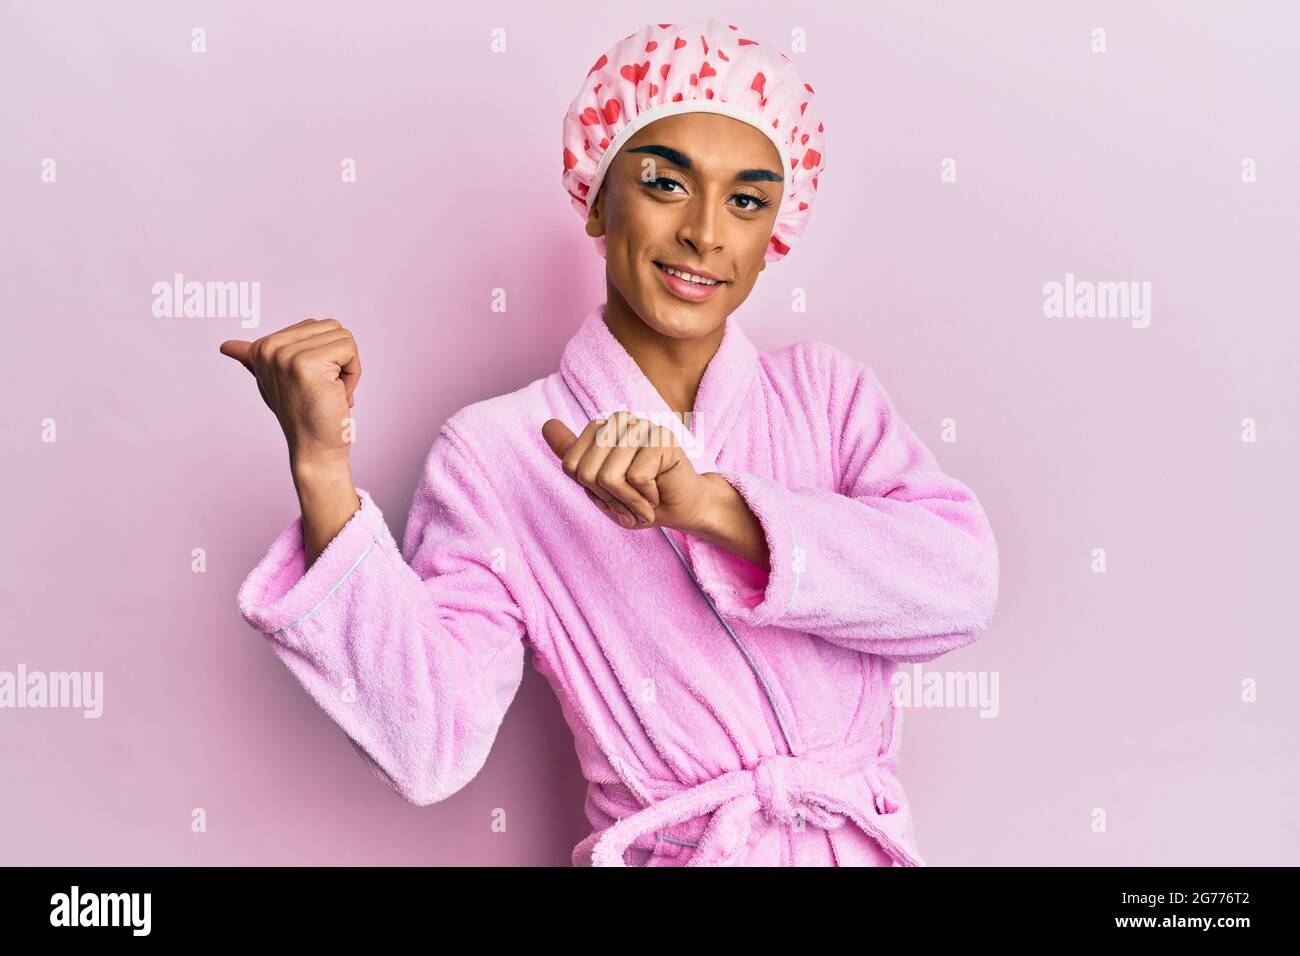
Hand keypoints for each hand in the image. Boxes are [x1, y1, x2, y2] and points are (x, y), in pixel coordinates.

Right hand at [219, 318, 360, 472]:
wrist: (314, 449)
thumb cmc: (302, 415)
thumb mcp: (275, 381)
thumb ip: (255, 360)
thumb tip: (225, 346)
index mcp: (262, 347)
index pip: (316, 325)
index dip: (326, 355)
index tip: (310, 384)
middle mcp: (269, 347)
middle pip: (333, 327)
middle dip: (340, 359)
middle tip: (324, 390)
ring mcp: (285, 355)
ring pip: (343, 337)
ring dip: (347, 368)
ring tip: (329, 392)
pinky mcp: (306, 364)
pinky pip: (349, 349)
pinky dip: (353, 374)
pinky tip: (336, 395)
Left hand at [541, 412, 711, 531]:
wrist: (681, 508)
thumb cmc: (640, 497)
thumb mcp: (598, 483)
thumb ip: (571, 455)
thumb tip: (546, 424)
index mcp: (602, 427)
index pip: (571, 465)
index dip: (590, 491)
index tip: (612, 495)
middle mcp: (621, 420)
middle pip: (586, 472)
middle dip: (608, 499)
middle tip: (630, 502)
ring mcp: (643, 426)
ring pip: (609, 477)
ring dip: (627, 502)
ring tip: (644, 500)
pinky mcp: (663, 440)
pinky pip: (636, 479)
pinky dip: (645, 499)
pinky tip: (657, 494)